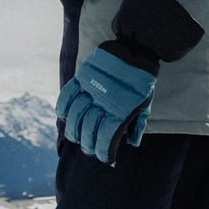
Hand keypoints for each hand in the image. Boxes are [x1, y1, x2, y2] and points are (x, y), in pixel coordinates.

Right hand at [56, 46, 156, 163]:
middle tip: (87, 148)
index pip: (106, 139)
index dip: (103, 152)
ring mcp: (91, 90)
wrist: (137, 49)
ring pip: (74, 116)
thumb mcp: (146, 103)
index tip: (104, 158)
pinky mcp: (82, 77)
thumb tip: (131, 143)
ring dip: (72, 130)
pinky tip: (64, 116)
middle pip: (88, 131)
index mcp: (122, 111)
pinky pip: (67, 95)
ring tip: (74, 137)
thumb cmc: (142, 80)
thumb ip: (137, 123)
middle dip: (87, 144)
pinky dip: (62, 108)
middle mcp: (104, 103)